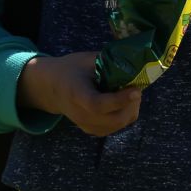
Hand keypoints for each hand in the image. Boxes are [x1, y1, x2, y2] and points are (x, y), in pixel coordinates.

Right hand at [17, 52, 142, 136]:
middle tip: (137, 88)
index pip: (97, 105)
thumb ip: (108, 62)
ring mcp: (86, 125)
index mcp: (76, 94)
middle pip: (113, 119)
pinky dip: (126, 115)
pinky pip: (116, 127)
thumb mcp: (87, 60)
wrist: (54, 88)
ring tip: (131, 93)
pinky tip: (125, 102)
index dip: (119, 100)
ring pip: (118, 124)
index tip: (136, 90)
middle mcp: (80, 114)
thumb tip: (134, 60)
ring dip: (131, 109)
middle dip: (132, 104)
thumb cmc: (72, 69)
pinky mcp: (92, 129)